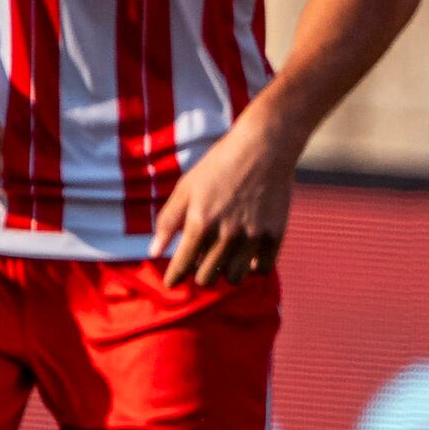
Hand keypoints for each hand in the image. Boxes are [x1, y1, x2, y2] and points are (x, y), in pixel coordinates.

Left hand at [148, 107, 296, 287]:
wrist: (264, 147)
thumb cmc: (220, 164)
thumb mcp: (186, 187)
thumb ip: (168, 221)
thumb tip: (153, 252)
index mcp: (200, 222)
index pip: (182, 265)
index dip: (174, 278)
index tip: (172, 282)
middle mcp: (225, 234)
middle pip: (207, 277)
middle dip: (199, 275)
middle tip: (200, 265)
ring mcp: (252, 236)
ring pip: (234, 278)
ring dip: (225, 274)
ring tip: (224, 262)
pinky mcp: (275, 235)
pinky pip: (261, 269)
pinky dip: (252, 268)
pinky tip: (247, 258)